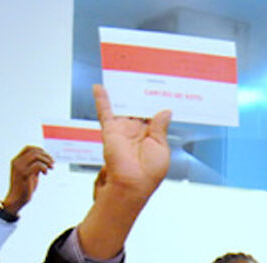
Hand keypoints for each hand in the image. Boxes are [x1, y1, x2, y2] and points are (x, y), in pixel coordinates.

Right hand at [2, 146, 53, 214]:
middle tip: (53, 164)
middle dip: (46, 156)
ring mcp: (19, 168)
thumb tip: (45, 159)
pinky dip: (44, 168)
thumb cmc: (25, 187)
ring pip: (36, 156)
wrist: (18, 199)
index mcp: (17, 160)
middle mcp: (17, 162)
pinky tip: (45, 173)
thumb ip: (35, 166)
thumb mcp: (31, 173)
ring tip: (51, 168)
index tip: (48, 158)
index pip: (28, 148)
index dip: (40, 150)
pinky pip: (37, 165)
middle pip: (34, 151)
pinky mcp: (24, 174)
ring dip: (47, 161)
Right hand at [92, 84, 170, 202]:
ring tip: (128, 74)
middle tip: (147, 77)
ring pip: (124, 108)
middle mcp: (136, 133)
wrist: (131, 184)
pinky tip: (100, 87)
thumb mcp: (161, 148)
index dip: (158, 105)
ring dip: (125, 94)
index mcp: (152, 138)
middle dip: (142, 96)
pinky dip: (102, 99)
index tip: (164, 91)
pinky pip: (105, 112)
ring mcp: (123, 131)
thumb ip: (160, 128)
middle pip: (139, 109)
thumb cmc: (149, 172)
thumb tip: (166, 111)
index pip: (155, 117)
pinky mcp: (110, 131)